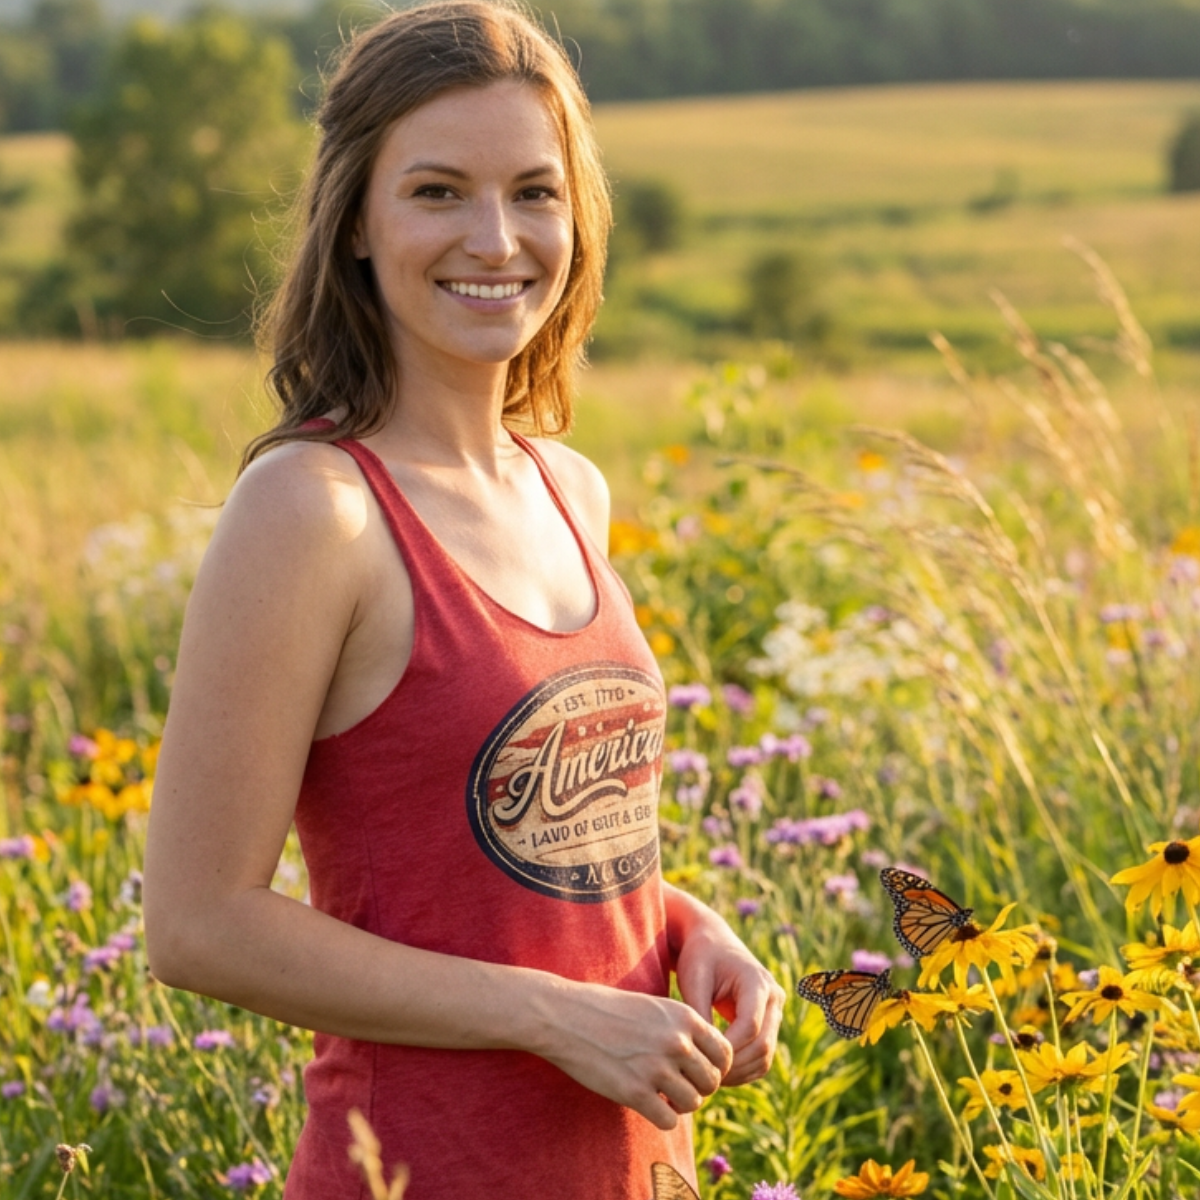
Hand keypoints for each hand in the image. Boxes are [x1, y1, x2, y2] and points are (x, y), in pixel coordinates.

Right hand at [534, 979, 733, 1130]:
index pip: (724, 1053)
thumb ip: (682, 1028)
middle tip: (677, 1086)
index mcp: (684, 1017)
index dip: (715, 1067)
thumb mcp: (653, 1006)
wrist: (565, 1016)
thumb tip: (707, 1057)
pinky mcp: (635, 1092)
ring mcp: (657, 1068)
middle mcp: (676, 1042)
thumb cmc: (607, 1009)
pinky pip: (668, 1120)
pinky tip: (647, 1104)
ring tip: (662, 1095)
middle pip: (711, 1081)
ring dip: (679, 1104)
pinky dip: (661, 1118)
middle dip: (698, 1088)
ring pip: (693, 1103)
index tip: (697, 1071)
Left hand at [668, 889, 785, 1085]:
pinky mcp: (768, 1023)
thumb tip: (702, 1054)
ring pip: (766, 1055)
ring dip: (741, 1072)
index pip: (750, 1026)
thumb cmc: (699, 957)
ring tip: (711, 1079)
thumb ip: (699, 1013)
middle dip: (735, 1066)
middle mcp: (773, 997)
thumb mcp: (695, 979)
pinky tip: (720, 1074)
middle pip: (763, 1044)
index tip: (702, 1059)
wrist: (711, 941)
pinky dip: (745, 1069)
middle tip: (706, 1078)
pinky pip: (763, 1055)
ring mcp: (774, 1011)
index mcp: (757, 981)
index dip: (728, 1048)